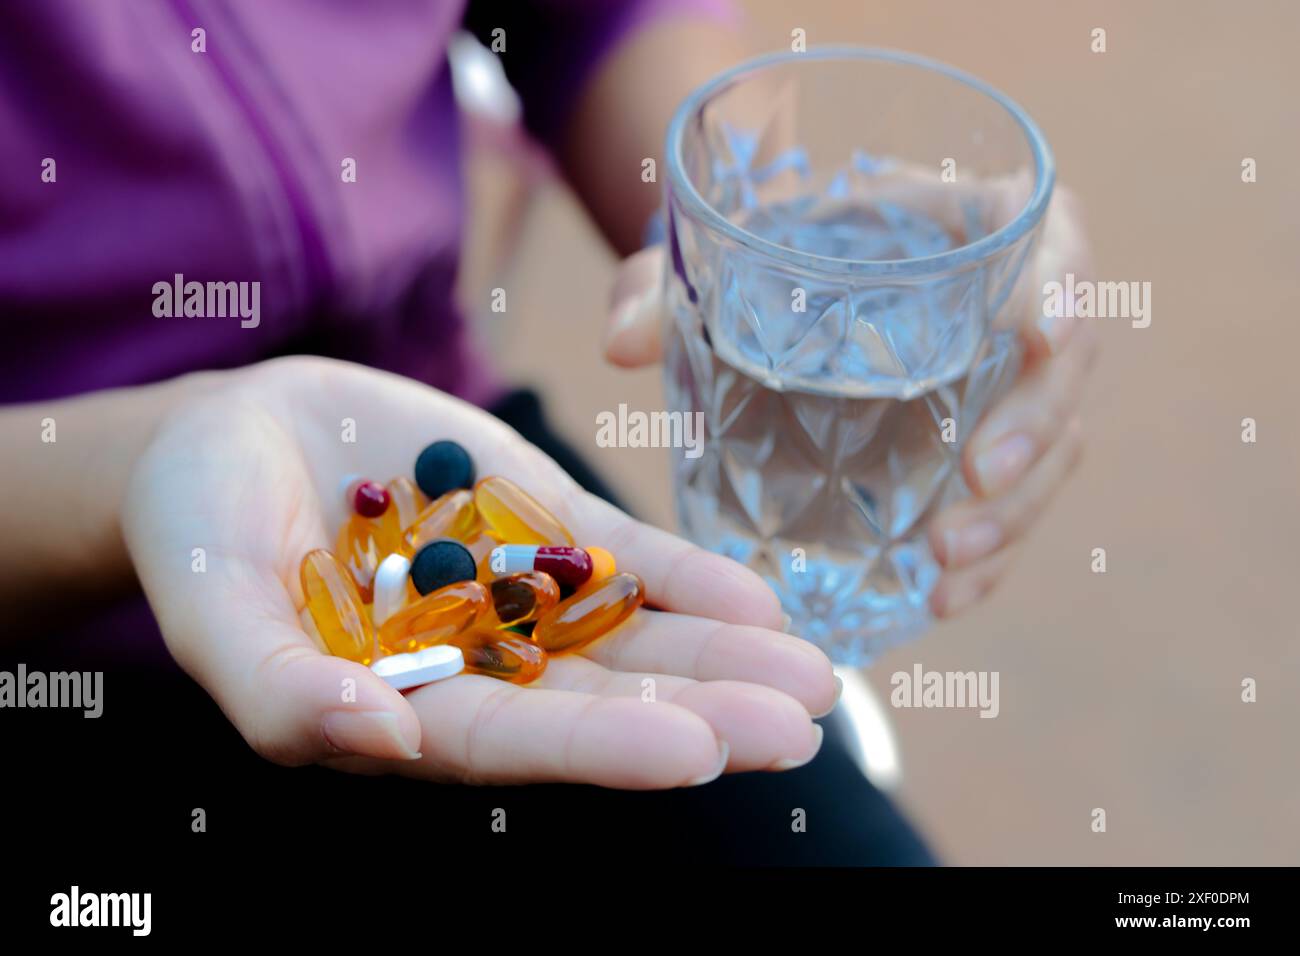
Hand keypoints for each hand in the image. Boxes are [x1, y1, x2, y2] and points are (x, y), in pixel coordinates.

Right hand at [122, 357, 833, 787]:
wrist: (231, 436)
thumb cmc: (198, 537)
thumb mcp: (213, 614)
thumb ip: (281, 690)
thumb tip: (382, 738)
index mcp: (409, 711)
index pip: (516, 743)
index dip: (604, 750)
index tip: (698, 751)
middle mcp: (480, 667)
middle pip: (600, 699)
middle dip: (701, 710)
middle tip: (800, 724)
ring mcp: (518, 594)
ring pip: (632, 635)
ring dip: (720, 652)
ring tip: (814, 673)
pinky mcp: (539, 524)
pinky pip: (625, 556)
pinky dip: (687, 576)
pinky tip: (760, 600)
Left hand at [603, 186, 1094, 619]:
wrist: (791, 283)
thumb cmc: (772, 251)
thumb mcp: (715, 253)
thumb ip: (666, 283)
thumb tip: (621, 343)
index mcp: (969, 226)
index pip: (1053, 240)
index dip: (1065, 285)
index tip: (1045, 335)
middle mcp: (1008, 308)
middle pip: (1064, 368)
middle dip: (1035, 432)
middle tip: (975, 484)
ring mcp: (1004, 388)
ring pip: (1051, 451)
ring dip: (1013, 515)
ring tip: (946, 566)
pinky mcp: (985, 452)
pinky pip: (1011, 506)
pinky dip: (988, 556)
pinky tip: (943, 597)